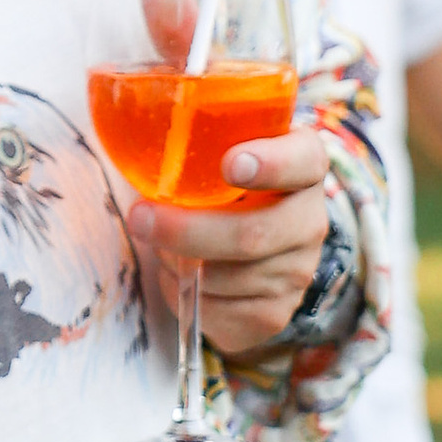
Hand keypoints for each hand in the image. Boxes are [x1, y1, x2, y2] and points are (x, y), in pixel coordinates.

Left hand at [129, 124, 332, 354]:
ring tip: (162, 245)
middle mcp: (310, 220)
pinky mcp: (274, 314)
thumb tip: (131, 127)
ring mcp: (297, 271)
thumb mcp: (216, 151)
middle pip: (252, 234)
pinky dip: (185, 293)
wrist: (246, 245)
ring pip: (227, 277)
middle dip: (188, 230)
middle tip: (140, 217)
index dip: (270, 163)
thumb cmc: (218, 185)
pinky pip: (219, 311)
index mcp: (302, 164)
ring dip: (179, 262)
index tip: (229, 164)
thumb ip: (194, 138)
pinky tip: (181, 274)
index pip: (302, 160)